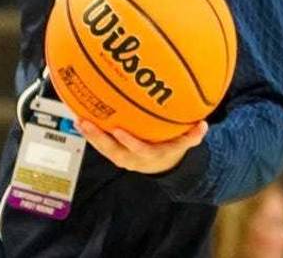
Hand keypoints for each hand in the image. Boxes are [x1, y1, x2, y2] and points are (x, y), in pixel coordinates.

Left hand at [76, 119, 207, 173]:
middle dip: (99, 138)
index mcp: (149, 155)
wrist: (159, 164)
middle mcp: (132, 158)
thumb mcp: (184, 144)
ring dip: (90, 135)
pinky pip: (100, 142)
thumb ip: (193, 136)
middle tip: (88, 123)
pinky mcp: (112, 151)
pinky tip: (80, 117)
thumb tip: (203, 125)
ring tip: (79, 119)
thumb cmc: (170, 148)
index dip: (129, 142)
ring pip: (102, 147)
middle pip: (113, 150)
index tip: (119, 130)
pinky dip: (90, 132)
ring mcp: (120, 156)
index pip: (139, 150)